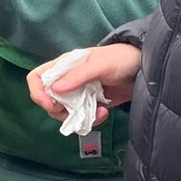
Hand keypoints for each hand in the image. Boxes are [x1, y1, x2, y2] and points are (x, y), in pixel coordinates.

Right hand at [27, 43, 141, 127]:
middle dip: (59, 110)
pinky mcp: (91, 105)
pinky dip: (91, 120)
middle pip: (48, 100)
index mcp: (64, 66)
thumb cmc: (120, 59)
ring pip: (64, 113)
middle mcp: (67, 81)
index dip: (37, 92)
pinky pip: (81, 119)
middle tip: (75, 110)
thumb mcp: (99, 64)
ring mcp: (79, 94)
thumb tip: (55, 89)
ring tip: (97, 112)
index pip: (37, 77)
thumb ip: (78, 76)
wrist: (143, 69)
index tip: (49, 103)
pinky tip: (104, 113)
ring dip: (77, 117)